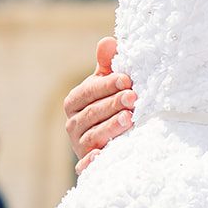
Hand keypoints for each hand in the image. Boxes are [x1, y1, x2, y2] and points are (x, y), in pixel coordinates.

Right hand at [64, 37, 135, 171]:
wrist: (113, 139)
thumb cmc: (111, 103)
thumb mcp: (109, 84)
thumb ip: (108, 64)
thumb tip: (109, 42)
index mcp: (75, 101)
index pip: (88, 92)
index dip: (106, 85)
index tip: (127, 79)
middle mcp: (73, 124)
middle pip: (90, 114)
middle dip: (112, 104)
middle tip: (134, 98)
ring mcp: (80, 145)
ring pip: (91, 137)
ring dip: (109, 128)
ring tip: (129, 119)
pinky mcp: (86, 164)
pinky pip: (85, 165)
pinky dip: (91, 161)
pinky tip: (102, 155)